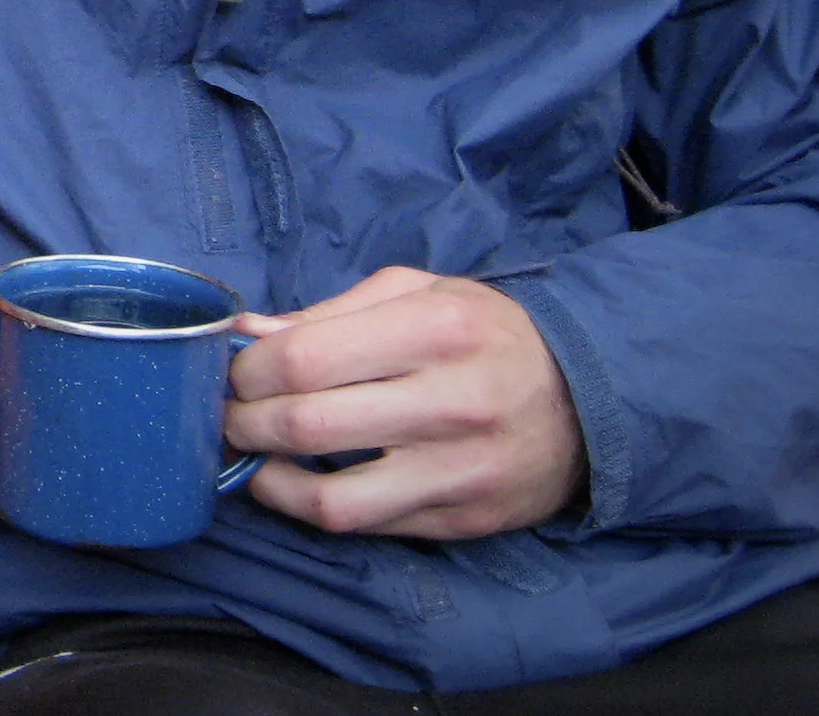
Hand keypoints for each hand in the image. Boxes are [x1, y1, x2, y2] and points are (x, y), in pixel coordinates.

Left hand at [224, 265, 583, 538]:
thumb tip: (249, 334)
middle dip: (243, 422)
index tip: (233, 372)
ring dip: (268, 479)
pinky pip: (366, 525)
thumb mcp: (418, 293)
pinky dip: (313, 507)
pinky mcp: (464, 520)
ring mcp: (459, 471)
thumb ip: (329, 313)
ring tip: (251, 457)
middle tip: (228, 415)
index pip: (304, 358)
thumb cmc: (486, 333)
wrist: (590, 401)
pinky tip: (295, 483)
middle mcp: (450, 402)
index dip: (248, 370)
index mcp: (435, 329)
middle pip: (307, 425)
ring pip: (331, 497)